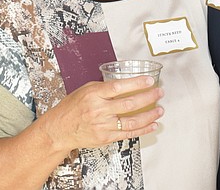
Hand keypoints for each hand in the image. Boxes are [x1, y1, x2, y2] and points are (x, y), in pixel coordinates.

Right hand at [36, 75, 162, 152]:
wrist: (60, 129)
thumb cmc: (71, 108)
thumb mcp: (85, 90)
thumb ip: (104, 88)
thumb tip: (125, 83)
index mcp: (94, 94)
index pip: (119, 87)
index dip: (136, 84)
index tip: (149, 81)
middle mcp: (99, 110)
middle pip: (130, 103)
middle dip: (148, 98)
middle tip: (159, 93)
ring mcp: (103, 125)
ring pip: (132, 121)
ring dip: (149, 115)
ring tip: (159, 110)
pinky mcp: (106, 137)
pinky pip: (128, 133)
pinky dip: (143, 129)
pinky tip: (152, 125)